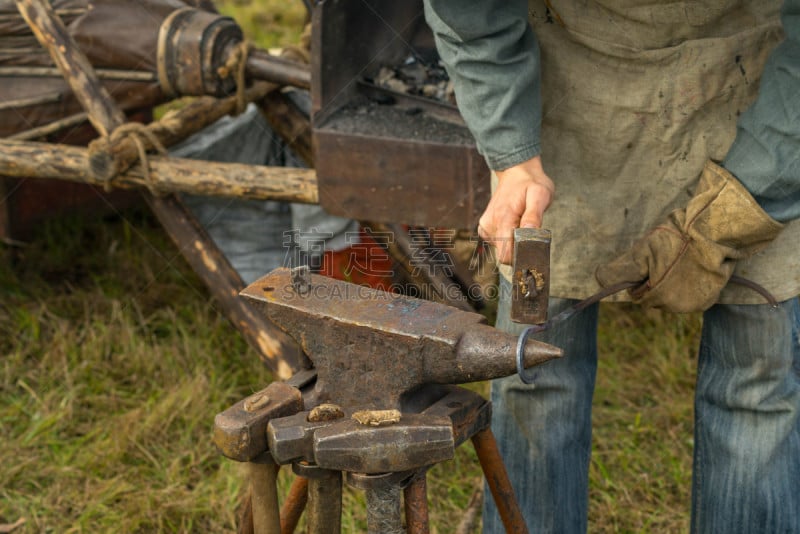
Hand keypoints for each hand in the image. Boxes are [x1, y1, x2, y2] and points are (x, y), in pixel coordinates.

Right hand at [478, 156, 553, 263]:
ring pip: (502, 250)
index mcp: (503, 218)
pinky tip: (515, 224)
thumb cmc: (530, 183)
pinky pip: (499, 243)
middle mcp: (490, 225)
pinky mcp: (485, 228)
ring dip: (515, 242)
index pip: (506, 254)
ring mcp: (486, 227)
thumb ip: (534, 215)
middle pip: (505, 254)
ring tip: (523, 223)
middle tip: (531, 231)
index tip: (534, 249)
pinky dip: (509, 238)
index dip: (521, 256)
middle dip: (520, 249)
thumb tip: (530, 234)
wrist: (516, 172)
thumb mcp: (540, 194)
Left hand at [595, 161, 782, 311]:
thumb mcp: (643, 249)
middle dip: (657, 282)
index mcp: (659, 298)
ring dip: (673, 284)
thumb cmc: (677, 238)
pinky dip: (690, 284)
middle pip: (657, 298)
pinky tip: (693, 267)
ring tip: (681, 261)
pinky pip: (693, 295)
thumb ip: (621, 269)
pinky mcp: (713, 297)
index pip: (640, 297)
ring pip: (675, 297)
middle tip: (666, 260)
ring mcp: (697, 303)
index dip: (641, 280)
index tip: (649, 264)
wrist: (716, 231)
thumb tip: (599, 279)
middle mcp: (678, 307)